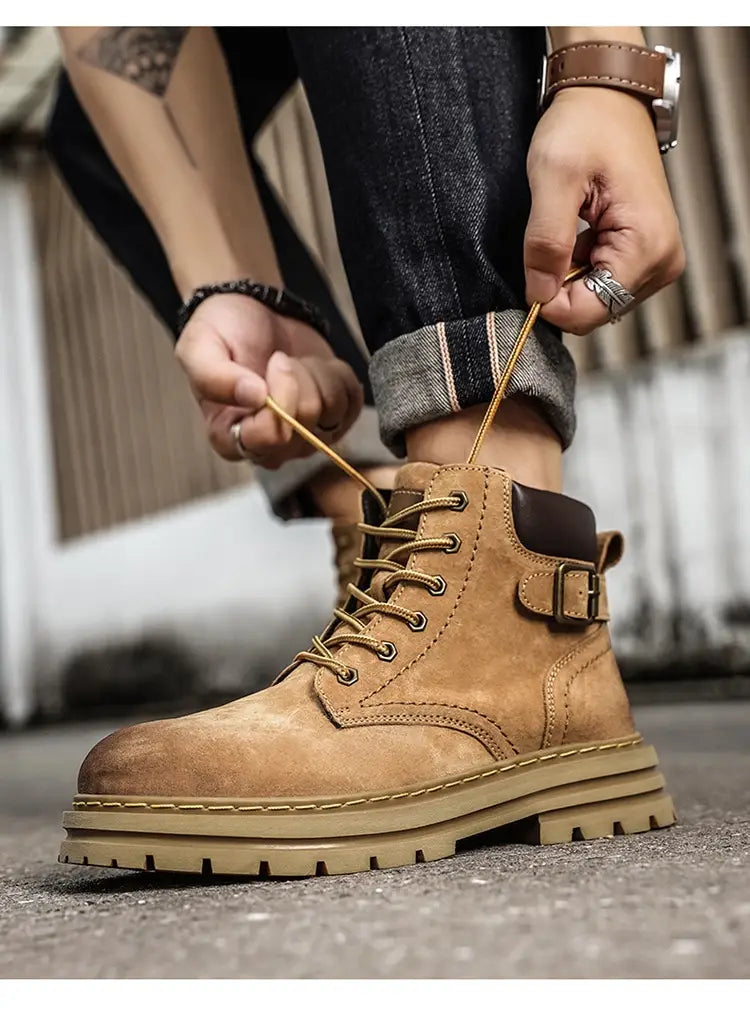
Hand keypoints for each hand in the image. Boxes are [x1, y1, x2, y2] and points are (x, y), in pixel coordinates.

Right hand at [174, 293, 363, 467]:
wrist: (251, 310)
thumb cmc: (222, 331)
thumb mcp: (199, 345)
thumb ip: (214, 376)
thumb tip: (255, 397)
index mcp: (230, 439)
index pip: (272, 437)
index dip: (280, 397)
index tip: (272, 362)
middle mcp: (270, 447)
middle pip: (305, 428)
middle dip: (297, 381)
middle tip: (279, 359)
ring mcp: (305, 436)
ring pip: (332, 414)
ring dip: (315, 375)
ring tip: (294, 362)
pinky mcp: (334, 418)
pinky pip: (353, 402)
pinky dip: (337, 375)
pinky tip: (314, 366)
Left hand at [524, 87, 684, 333]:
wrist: (608, 100)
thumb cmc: (586, 126)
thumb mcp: (553, 178)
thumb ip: (545, 241)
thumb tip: (538, 294)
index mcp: (647, 246)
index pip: (590, 311)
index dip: (550, 300)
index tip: (532, 268)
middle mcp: (662, 261)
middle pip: (594, 310)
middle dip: (560, 286)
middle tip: (550, 239)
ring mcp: (656, 260)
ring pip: (595, 300)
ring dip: (569, 275)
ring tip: (569, 228)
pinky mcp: (645, 256)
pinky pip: (601, 284)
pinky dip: (579, 267)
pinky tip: (579, 233)